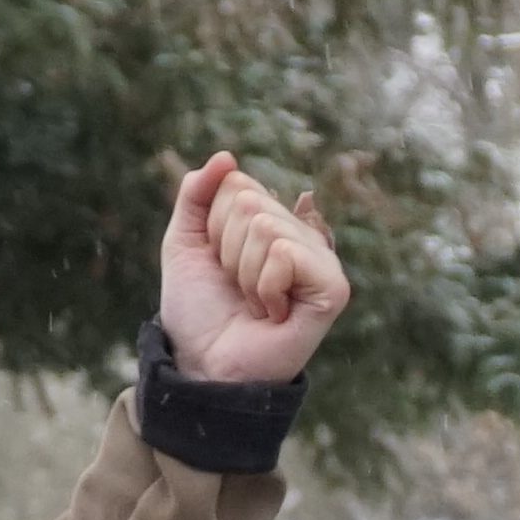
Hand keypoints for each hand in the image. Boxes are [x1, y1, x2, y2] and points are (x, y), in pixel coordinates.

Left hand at [156, 153, 350, 387]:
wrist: (203, 363)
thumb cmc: (198, 310)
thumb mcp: (185, 242)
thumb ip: (197, 194)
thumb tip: (226, 156)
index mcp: (275, 223)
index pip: (239, 184)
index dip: (214, 226)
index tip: (220, 265)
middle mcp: (302, 238)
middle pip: (252, 201)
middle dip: (227, 249)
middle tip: (237, 288)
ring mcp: (322, 262)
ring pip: (267, 226)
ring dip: (244, 272)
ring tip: (254, 303)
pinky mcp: (333, 289)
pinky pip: (285, 254)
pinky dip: (263, 286)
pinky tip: (272, 313)